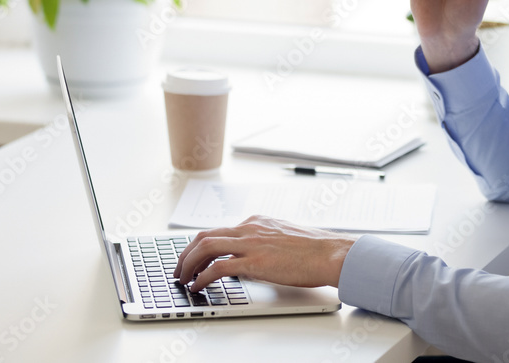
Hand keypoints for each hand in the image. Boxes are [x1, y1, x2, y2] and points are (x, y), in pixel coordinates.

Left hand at [173, 215, 356, 291]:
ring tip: (183, 279)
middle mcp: (250, 228)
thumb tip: (248, 261)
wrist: (330, 253)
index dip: (200, 246)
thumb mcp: (282, 239)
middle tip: (179, 269)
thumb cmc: (314, 250)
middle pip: (204, 235)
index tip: (192, 258)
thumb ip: (262, 244)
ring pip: (205, 246)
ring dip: (188, 264)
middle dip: (185, 253)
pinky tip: (198, 286)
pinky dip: (202, 277)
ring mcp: (251, 243)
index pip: (219, 230)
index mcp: (257, 222)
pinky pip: (218, 266)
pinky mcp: (255, 261)